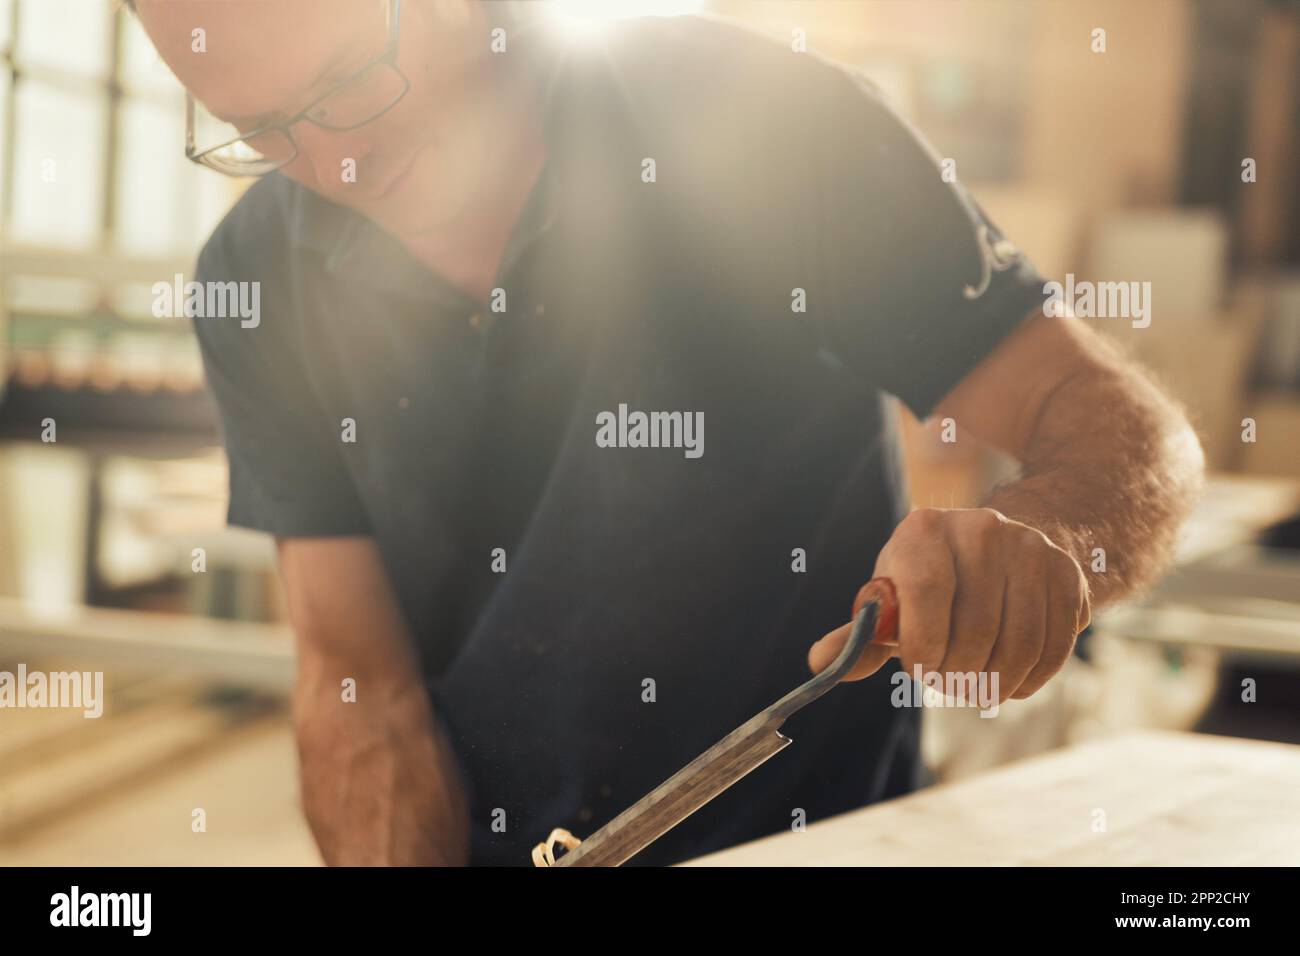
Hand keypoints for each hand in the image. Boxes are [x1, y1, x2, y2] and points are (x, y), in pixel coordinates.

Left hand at [807, 507, 1090, 702]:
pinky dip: (1028, 680)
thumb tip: (818, 662)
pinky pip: (1052, 649)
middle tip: (946, 681)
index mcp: (924, 529)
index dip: (922, 646)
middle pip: (974, 629)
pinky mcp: (1068, 574)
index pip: (926, 594)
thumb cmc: (930, 583)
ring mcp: (1031, 549)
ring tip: (974, 684)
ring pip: (1017, 646)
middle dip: (956, 673)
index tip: (918, 668)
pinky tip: (1008, 679)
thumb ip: (858, 635)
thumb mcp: (892, 601)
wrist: (999, 549)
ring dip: (993, 684)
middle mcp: (981, 528)